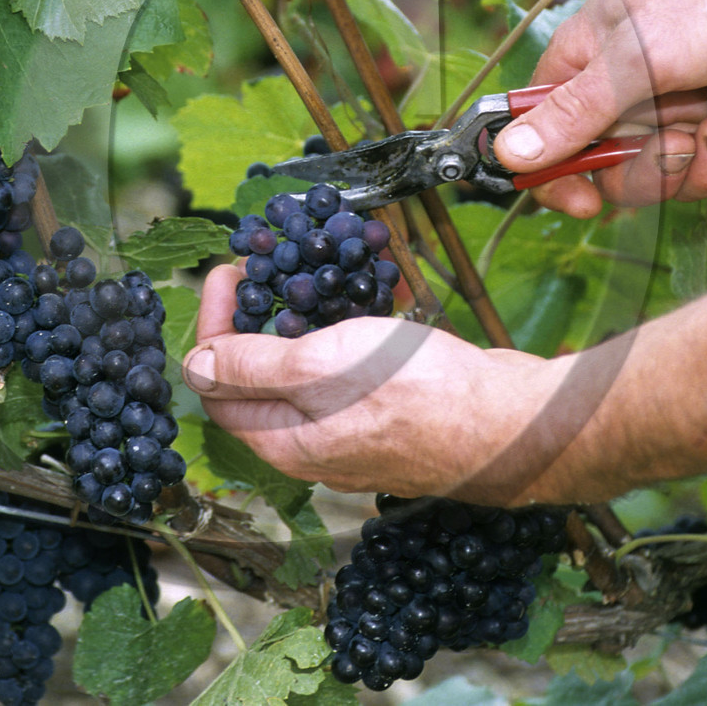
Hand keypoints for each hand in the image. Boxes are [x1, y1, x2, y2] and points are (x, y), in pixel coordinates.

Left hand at [184, 265, 601, 504]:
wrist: (514, 421)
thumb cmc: (419, 397)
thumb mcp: (321, 370)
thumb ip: (253, 368)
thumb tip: (193, 365)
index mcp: (284, 441)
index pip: (216, 383)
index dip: (213, 324)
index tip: (230, 272)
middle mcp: (313, 442)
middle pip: (260, 376)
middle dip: (256, 313)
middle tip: (267, 265)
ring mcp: (356, 427)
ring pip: (311, 366)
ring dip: (306, 314)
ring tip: (314, 268)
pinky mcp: (394, 408)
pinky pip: (357, 364)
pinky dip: (353, 325)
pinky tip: (369, 289)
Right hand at [497, 0, 706, 216]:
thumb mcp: (632, 58)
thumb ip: (573, 114)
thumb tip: (509, 155)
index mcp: (583, 74)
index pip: (547, 146)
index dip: (561, 182)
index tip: (589, 203)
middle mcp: (627, 99)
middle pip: (619, 178)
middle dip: (660, 171)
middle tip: (684, 139)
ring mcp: (680, 112)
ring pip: (680, 182)